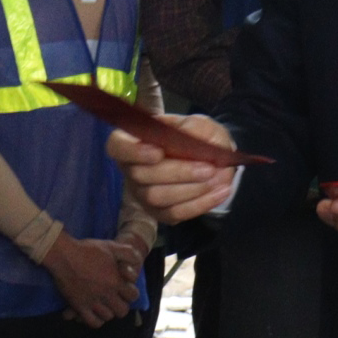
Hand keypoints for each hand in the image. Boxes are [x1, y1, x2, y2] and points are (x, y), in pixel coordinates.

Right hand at [42, 233, 139, 327]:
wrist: (63, 255)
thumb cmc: (88, 250)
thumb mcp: (111, 246)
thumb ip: (128, 253)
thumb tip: (138, 261)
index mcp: (115, 281)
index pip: (133, 296)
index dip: (131, 292)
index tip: (125, 289)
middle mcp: (106, 294)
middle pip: (122, 311)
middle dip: (121, 305)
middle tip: (115, 298)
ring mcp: (92, 302)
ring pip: (108, 317)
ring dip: (108, 311)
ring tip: (104, 304)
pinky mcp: (79, 306)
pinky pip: (93, 322)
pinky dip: (96, 320)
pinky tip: (95, 312)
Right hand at [105, 115, 237, 223]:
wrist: (212, 159)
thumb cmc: (198, 136)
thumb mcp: (198, 124)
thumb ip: (192, 129)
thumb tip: (185, 139)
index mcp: (133, 141)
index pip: (117, 147)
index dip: (133, 152)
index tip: (159, 152)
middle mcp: (131, 169)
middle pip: (141, 175)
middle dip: (177, 172)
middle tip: (208, 168)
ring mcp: (143, 194)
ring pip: (157, 197)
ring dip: (189, 189)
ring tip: (215, 178)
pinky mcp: (159, 212)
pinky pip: (174, 214)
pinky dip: (200, 204)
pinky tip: (220, 192)